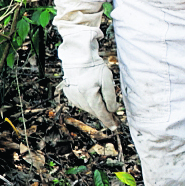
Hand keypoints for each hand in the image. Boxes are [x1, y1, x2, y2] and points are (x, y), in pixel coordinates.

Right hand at [54, 0, 118, 127]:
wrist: (78, 58)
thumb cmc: (94, 67)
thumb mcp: (107, 79)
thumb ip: (110, 96)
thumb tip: (113, 110)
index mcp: (89, 93)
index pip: (100, 112)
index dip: (108, 120)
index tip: (115, 127)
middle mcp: (79, 97)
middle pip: (94, 112)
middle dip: (105, 117)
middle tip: (115, 122)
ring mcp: (73, 96)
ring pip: (88, 109)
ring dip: (97, 111)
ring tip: (108, 113)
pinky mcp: (69, 94)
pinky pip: (81, 104)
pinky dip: (89, 105)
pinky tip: (95, 103)